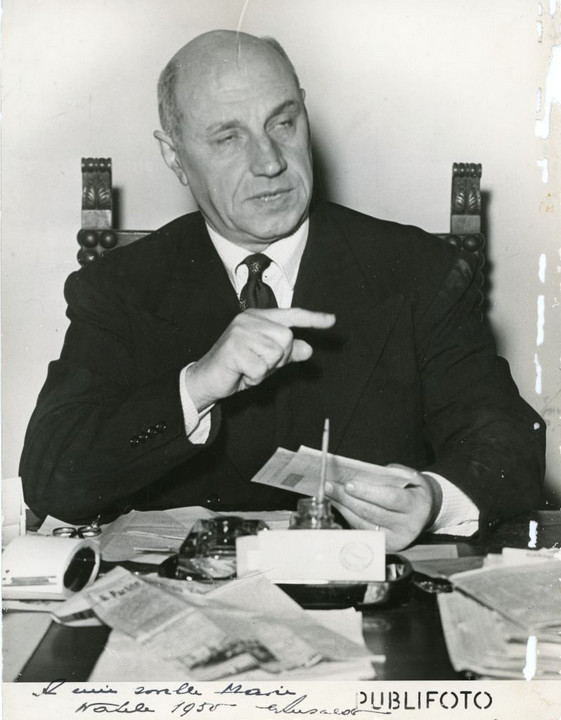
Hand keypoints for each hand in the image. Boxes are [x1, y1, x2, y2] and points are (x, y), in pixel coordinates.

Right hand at [185, 308, 335, 409]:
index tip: (332, 320)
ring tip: (248, 368)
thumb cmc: (237, 367)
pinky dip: (254, 377)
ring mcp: (240, 332)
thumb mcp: (266, 360)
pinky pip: (261, 368)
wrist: (206, 378)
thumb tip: (308, 348)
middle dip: (278, 359)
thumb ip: (287, 353)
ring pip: (275, 354)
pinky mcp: (234, 348)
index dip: (312, 319)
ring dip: (265, 369)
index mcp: (258, 318)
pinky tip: (240, 373)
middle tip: (258, 364)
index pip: (291, 315)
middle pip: (286, 339)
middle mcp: (249, 320)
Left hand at [325, 463, 442, 550]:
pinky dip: (348, 517)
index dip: (368, 492)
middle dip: (348, 498)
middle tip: (330, 486)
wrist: (427, 513)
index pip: (390, 499)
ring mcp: (396, 540)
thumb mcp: (412, 478)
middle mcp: (407, 526)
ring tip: (330, 493)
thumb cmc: (415, 491)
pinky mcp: (386, 546)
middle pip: (372, 512)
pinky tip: (339, 505)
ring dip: (343, 507)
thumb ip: (392, 474)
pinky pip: (362, 531)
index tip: (349, 484)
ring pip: (363, 523)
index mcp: (416, 506)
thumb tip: (363, 473)